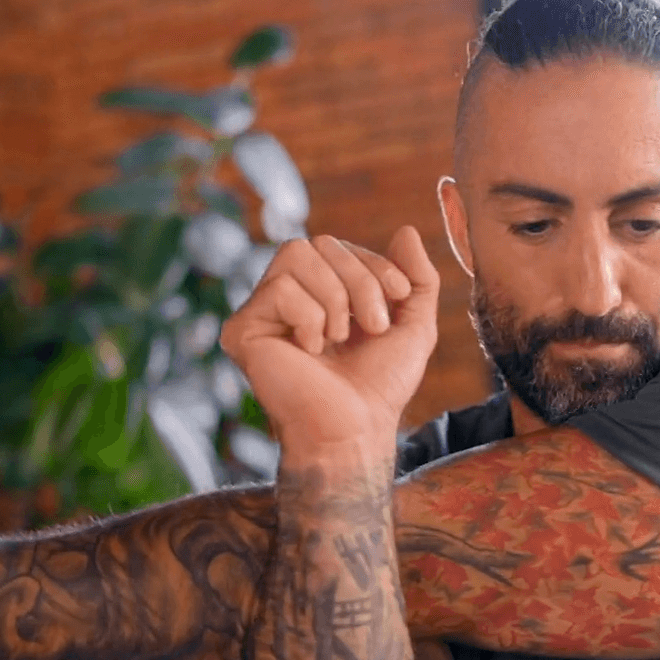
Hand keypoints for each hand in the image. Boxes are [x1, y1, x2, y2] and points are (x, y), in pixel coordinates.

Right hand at [220, 227, 439, 461]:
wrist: (354, 429)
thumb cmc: (380, 387)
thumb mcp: (414, 326)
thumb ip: (417, 279)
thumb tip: (406, 230)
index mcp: (319, 294)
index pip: (339, 247)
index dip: (374, 264)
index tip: (398, 298)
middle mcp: (286, 299)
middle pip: (319, 244)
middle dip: (359, 281)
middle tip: (372, 327)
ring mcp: (261, 313)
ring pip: (295, 255)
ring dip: (335, 298)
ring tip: (337, 340)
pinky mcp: (242, 330)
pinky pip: (279, 287)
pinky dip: (308, 317)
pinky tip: (309, 350)